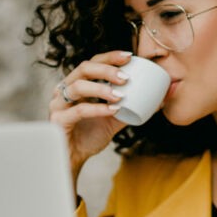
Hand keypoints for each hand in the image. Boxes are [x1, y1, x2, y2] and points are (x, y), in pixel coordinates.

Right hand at [48, 50, 132, 183]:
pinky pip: (78, 110)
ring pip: (78, 86)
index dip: (110, 57)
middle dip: (107, 70)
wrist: (73, 159)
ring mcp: (58, 104)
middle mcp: (65, 89)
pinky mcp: (57, 120)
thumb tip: (158, 101)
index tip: (129, 57)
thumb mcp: (113, 119)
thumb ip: (131, 108)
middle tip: (126, 77)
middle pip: (84, 68)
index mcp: (78, 84)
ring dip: (102, 88)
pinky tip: (112, 110)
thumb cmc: (89, 136)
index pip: (93, 63)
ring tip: (120, 95)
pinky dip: (97, 109)